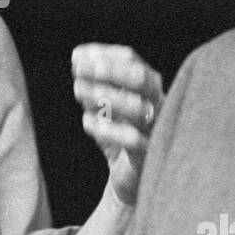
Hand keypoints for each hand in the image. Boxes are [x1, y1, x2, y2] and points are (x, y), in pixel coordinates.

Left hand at [72, 44, 163, 205]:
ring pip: (138, 108)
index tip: (76, 56)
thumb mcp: (103, 105)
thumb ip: (93, 83)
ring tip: (77, 90)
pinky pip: (133, 140)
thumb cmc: (118, 134)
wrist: (130, 179)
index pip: (132, 60)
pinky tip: (86, 121)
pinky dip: (108, 129)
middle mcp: (157, 103)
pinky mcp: (149, 155)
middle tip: (78, 68)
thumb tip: (78, 58)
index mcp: (147, 86)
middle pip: (141, 79)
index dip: (104, 54)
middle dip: (109, 69)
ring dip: (105, 96)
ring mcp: (156, 129)